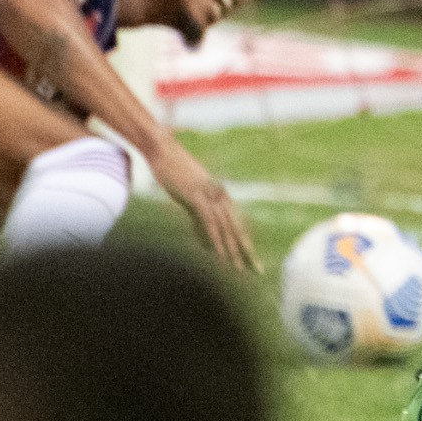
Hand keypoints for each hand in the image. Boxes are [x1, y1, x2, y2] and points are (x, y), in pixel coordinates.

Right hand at [155, 137, 257, 271]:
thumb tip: (203, 238)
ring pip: (226, 228)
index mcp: (220, 195)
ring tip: (241, 268)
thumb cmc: (173, 171)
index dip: (244, 243)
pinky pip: (209, 222)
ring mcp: (209, 195)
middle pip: (237, 228)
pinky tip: (220, 253)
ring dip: (233, 250)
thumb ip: (198, 217)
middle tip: (258, 271)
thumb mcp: (188, 196)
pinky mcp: (196, 196)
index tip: (252, 261)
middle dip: (247, 251)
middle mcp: (219, 196)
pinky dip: (216, 238)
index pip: (236, 224)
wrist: (162, 149)